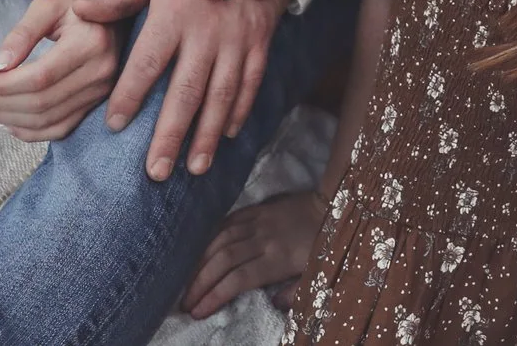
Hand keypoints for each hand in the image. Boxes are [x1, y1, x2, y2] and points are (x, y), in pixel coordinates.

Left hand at [0, 2, 121, 142]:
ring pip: (47, 121)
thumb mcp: (48, 4)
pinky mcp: (98, 102)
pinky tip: (5, 122)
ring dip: (8, 118)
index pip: (37, 78)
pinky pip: (61, 129)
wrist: (117, 3)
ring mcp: (103, 91)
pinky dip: (30, 132)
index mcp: (90, 44)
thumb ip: (21, 34)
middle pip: (40, 103)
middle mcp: (101, 72)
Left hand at [83, 0, 281, 180]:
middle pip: (186, 92)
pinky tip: (226, 136)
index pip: (147, 63)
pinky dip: (239, 111)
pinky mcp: (261, 41)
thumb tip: (79, 11)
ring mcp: (237, 39)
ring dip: (207, 135)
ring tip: (192, 169)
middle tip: (155, 172)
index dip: (129, 96)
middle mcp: (207, 30)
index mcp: (174, 13)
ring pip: (222, 95)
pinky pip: (251, 83)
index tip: (113, 126)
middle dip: (170, 136)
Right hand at [179, 190, 324, 318]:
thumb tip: (274, 304)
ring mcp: (259, 220)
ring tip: (185, 279)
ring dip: (199, 260)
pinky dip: (211, 235)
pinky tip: (200, 249)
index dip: (214, 296)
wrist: (333, 204)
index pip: (238, 279)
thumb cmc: (325, 244)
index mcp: (278, 259)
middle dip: (199, 282)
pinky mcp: (258, 207)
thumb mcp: (316, 274)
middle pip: (223, 260)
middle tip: (183, 301)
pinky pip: (228, 220)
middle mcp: (263, 239)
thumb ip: (295, 293)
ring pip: (220, 239)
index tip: (197, 312)